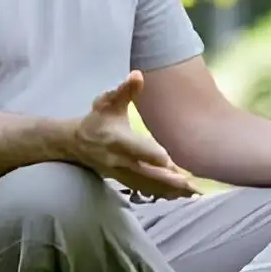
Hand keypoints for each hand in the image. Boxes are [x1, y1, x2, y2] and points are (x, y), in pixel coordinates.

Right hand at [73, 71, 199, 198]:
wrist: (76, 143)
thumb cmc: (96, 120)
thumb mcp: (107, 102)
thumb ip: (124, 90)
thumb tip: (138, 75)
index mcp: (118, 140)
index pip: (140, 151)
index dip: (156, 157)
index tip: (174, 162)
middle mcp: (121, 161)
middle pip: (149, 175)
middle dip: (171, 181)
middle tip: (194, 186)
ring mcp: (123, 174)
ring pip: (149, 186)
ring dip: (170, 191)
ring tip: (193, 193)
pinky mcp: (125, 181)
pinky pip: (146, 191)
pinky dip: (163, 194)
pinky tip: (180, 196)